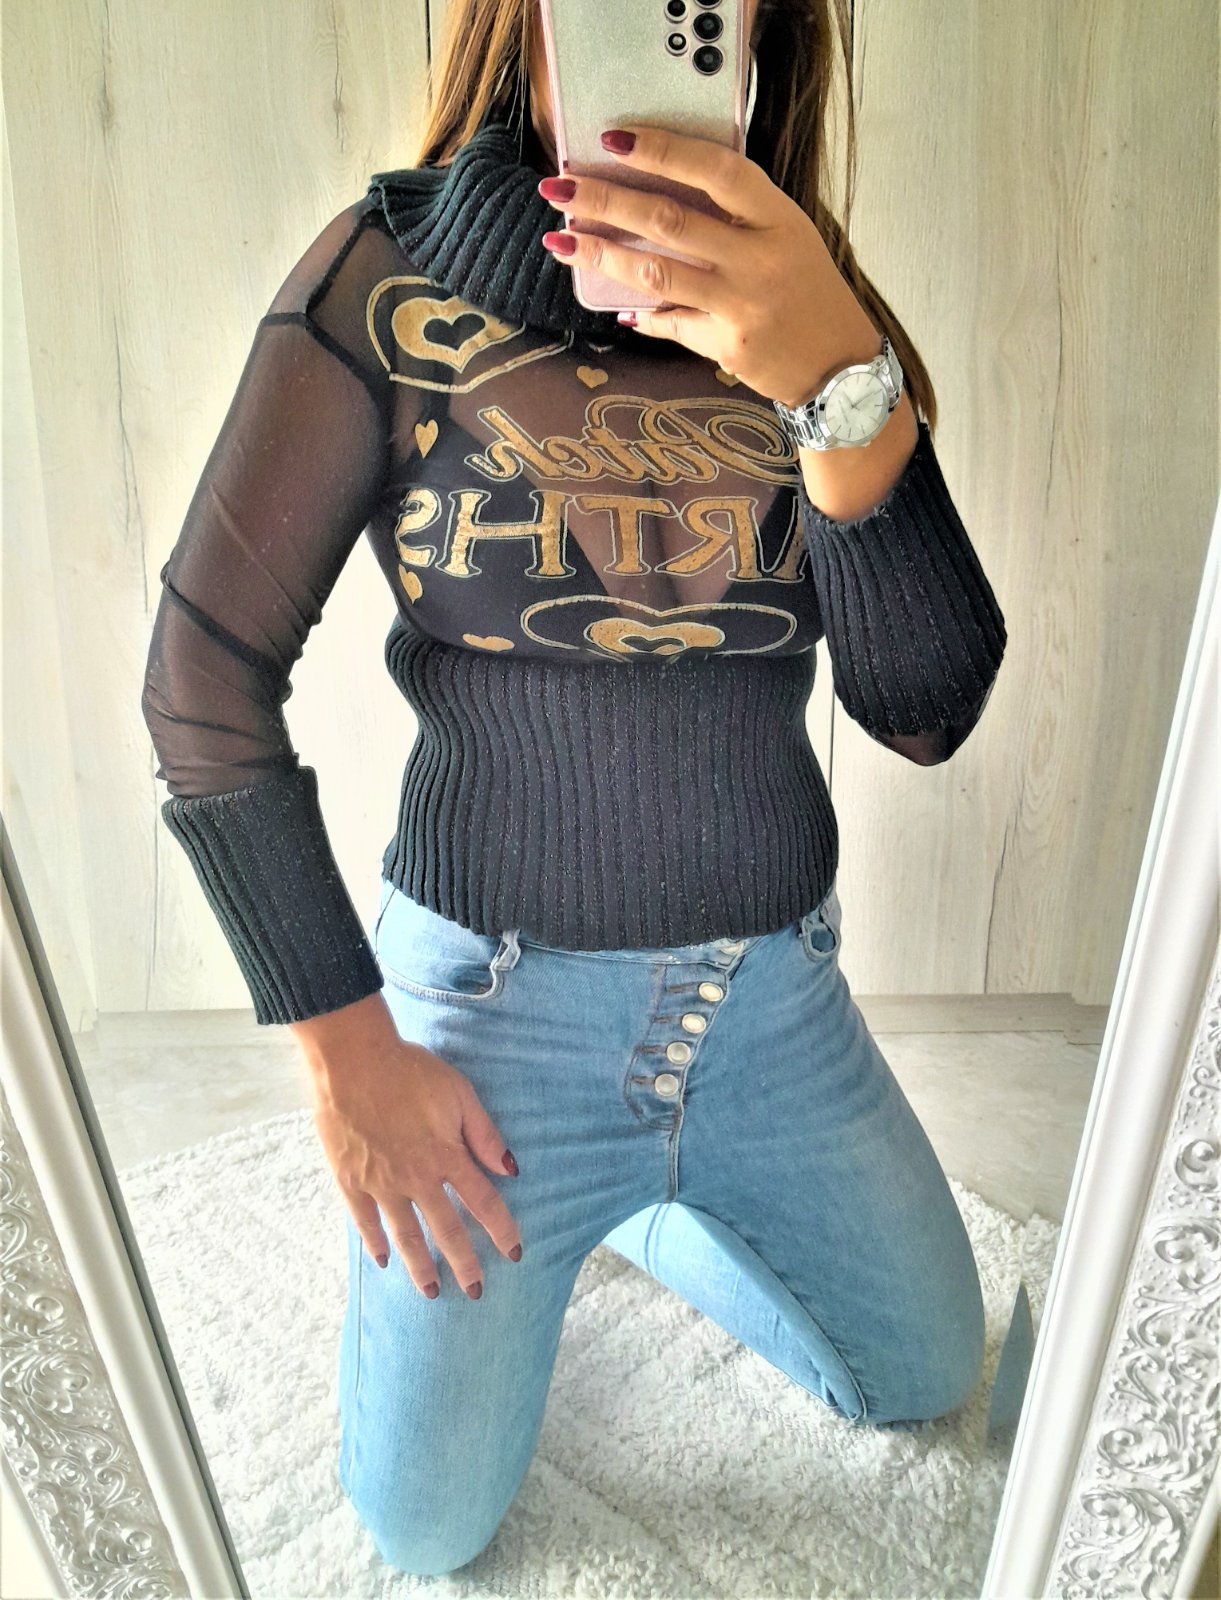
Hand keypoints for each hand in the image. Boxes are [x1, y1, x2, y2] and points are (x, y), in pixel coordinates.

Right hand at [298, 996, 522, 1300]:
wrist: (352, 1060)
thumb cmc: (409, 1070)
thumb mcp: (459, 1093)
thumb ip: (484, 1134)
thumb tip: (510, 1168)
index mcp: (446, 1156)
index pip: (483, 1202)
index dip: (501, 1230)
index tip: (514, 1254)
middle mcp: (415, 1178)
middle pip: (446, 1230)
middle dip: (464, 1264)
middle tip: (475, 1292)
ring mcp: (380, 1183)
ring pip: (405, 1235)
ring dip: (420, 1266)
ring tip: (432, 1292)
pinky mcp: (350, 1179)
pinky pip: (364, 1220)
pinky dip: (374, 1242)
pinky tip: (383, 1261)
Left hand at [538, 124, 882, 409]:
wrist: (839, 368)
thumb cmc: (808, 292)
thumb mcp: (787, 236)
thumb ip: (734, 215)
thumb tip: (660, 199)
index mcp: (777, 218)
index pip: (715, 169)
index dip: (662, 150)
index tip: (613, 138)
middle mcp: (759, 259)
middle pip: (669, 220)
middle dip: (606, 201)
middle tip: (560, 187)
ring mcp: (742, 305)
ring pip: (657, 273)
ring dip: (601, 255)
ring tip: (561, 240)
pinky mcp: (727, 347)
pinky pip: (671, 324)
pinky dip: (641, 314)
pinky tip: (615, 307)